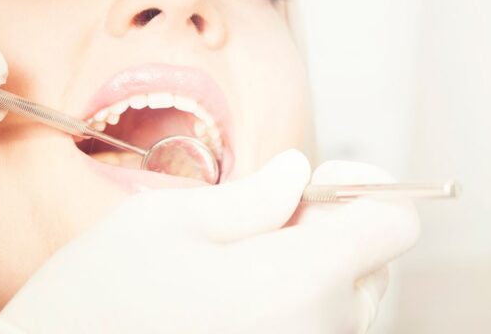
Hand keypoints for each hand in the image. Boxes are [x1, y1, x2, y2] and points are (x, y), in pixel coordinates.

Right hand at [0, 151, 418, 333]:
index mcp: (296, 281)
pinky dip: (289, 307)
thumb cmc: (95, 303)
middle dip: (329, 230)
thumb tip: (298, 174)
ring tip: (232, 267)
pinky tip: (230, 303)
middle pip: (370, 265)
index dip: (368, 189)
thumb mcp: (164, 224)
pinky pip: (312, 333)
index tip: (322, 181)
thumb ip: (250, 197)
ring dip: (307, 272)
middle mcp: (316, 333)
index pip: (395, 226)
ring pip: (342, 303)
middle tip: (259, 220)